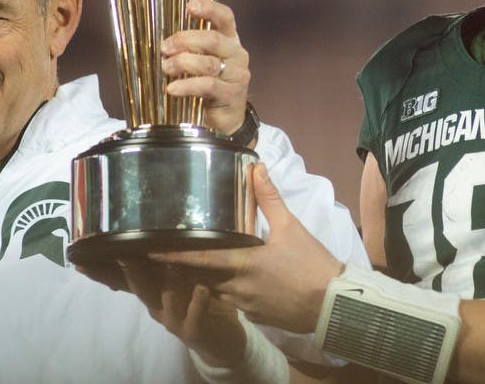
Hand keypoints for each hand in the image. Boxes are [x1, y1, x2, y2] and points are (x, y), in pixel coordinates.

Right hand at [77, 259, 245, 366]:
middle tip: (123, 254)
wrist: (218, 341)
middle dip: (131, 271)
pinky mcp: (193, 330)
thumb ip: (163, 263)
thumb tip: (152, 232)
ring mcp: (173, 320)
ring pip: (167, 298)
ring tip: (171, 263)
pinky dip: (198, 299)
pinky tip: (202, 287)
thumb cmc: (197, 303)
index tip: (82, 261)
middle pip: (139, 288)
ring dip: (169, 280)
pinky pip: (195, 313)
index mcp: (150, 293)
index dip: (101, 272)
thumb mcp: (177, 281)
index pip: (120, 280)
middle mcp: (156, 307)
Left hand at [153, 163, 343, 333]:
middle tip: (171, 254)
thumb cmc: (312, 263)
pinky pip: (233, 304)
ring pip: (215, 292)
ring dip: (205, 280)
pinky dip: (227, 292)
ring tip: (197, 266)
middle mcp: (238, 288)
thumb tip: (256, 167)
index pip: (200, 259)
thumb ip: (269, 198)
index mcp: (243, 264)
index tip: (151, 250)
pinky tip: (233, 282)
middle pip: (202, 278)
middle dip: (186, 268)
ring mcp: (246, 306)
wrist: (333, 303)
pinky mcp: (256, 317)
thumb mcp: (291, 226)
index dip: (174, 255)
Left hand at [161, 0, 249, 134]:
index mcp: (230, 41)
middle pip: (212, 39)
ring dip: (182, 63)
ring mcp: (237, 75)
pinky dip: (186, 85)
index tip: (189, 7)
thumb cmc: (207, 87)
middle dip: (184, 41)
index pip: (225, 18)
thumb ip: (189, 48)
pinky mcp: (232, 94)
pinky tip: (172, 89)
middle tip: (165, 48)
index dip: (209, 9)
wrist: (224, 119)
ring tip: (165, 68)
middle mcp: (237, 55)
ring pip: (208, 63)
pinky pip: (207, 85)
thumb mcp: (200, 62)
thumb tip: (160, 41)